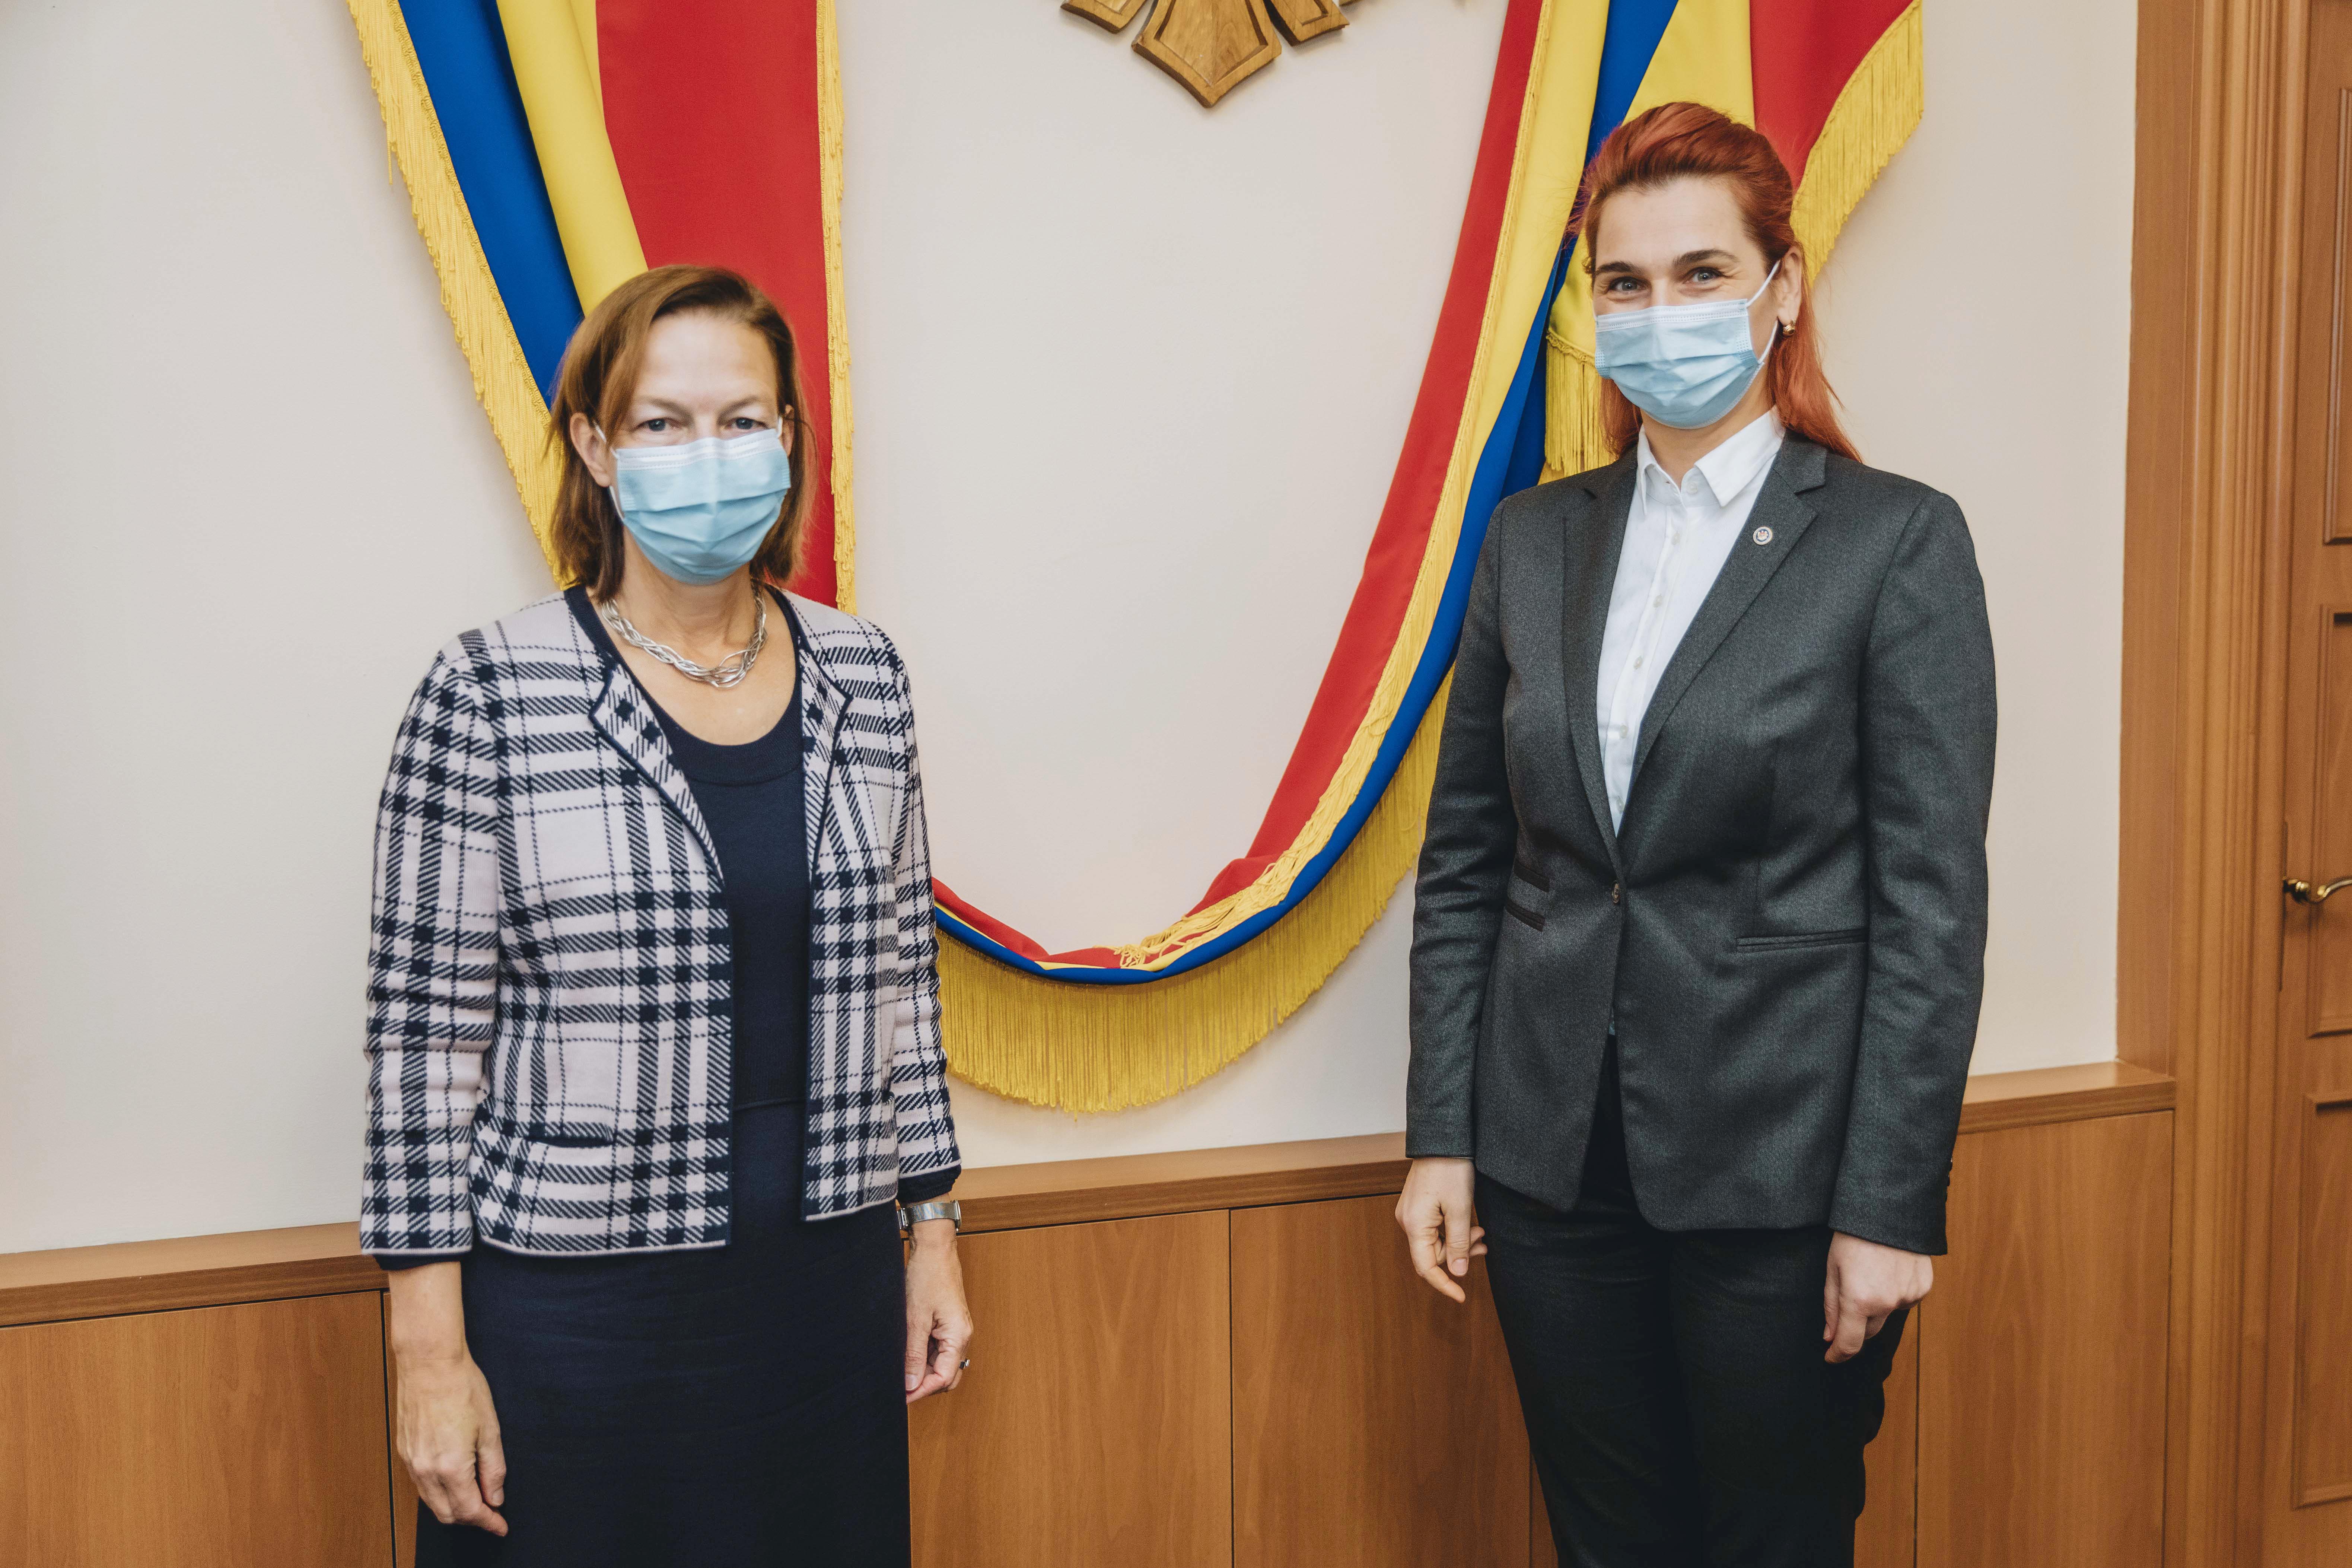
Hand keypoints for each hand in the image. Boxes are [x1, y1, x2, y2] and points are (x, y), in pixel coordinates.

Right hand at [387, 1261, 506, 1534]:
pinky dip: (438, 1492)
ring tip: (475, 1499)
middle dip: (470, 1518)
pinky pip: (421, 1485)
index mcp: (451, 1466)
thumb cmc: (462, 1388)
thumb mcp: (490, 1428)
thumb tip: (496, 1497)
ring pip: (431, 1502)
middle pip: (447, 1513)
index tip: (501, 1527)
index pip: (469, 1510)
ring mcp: (412, 1461)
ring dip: (453, 1507)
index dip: (488, 1522)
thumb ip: (493, 1468)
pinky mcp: (404, 1451)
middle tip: (491, 1512)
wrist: (429, 1362)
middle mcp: (426, 1469)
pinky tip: (453, 1482)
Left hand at [904, 1219, 972, 1403]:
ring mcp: (955, 1330)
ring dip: (922, 1370)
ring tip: (900, 1370)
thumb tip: (910, 1383)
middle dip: (924, 1385)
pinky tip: (906, 1353)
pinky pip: (938, 1349)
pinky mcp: (948, 1323)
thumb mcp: (915, 1318)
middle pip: (946, 1375)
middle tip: (898, 1388)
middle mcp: (962, 1336)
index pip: (943, 1378)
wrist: (934, 1248)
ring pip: (942, 1363)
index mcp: (959, 1336)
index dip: (922, 1391)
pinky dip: (923, 1356)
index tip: (901, 1397)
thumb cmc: (928, 1276)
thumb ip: (913, 1353)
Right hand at [1395, 1156, 1485, 1302]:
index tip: (1462, 1297)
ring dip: (1459, 1242)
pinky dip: (1452, 1231)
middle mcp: (1407, 1221)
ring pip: (1435, 1242)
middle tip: (1484, 1243)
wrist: (1443, 1140)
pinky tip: (1470, 1224)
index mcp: (1414, 1225)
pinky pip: (1434, 1229)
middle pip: (1432, 1255)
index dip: (1444, 1285)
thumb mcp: (1460, 1209)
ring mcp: (1411, 1214)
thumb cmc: (1450, 1170)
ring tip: (1481, 1232)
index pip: (1426, 1267)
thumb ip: (1459, 1243)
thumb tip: (1457, 1273)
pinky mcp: (1418, 1206)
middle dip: (1459, 1256)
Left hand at [1823, 1231, 1931, 1362]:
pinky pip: (1904, 1301)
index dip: (1838, 1354)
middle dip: (1855, 1327)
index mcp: (1859, 1300)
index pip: (1849, 1343)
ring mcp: (1909, 1297)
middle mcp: (1887, 1303)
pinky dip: (1894, 1294)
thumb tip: (1830, 1337)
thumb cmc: (1854, 1235)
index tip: (1830, 1357)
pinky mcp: (1923, 1288)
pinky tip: (1887, 1271)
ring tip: (1869, 1275)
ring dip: (1876, 1306)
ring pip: (1887, 1315)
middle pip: (1868, 1331)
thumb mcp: (1833, 1269)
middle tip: (1845, 1306)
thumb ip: (1831, 1306)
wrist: (1890, 1210)